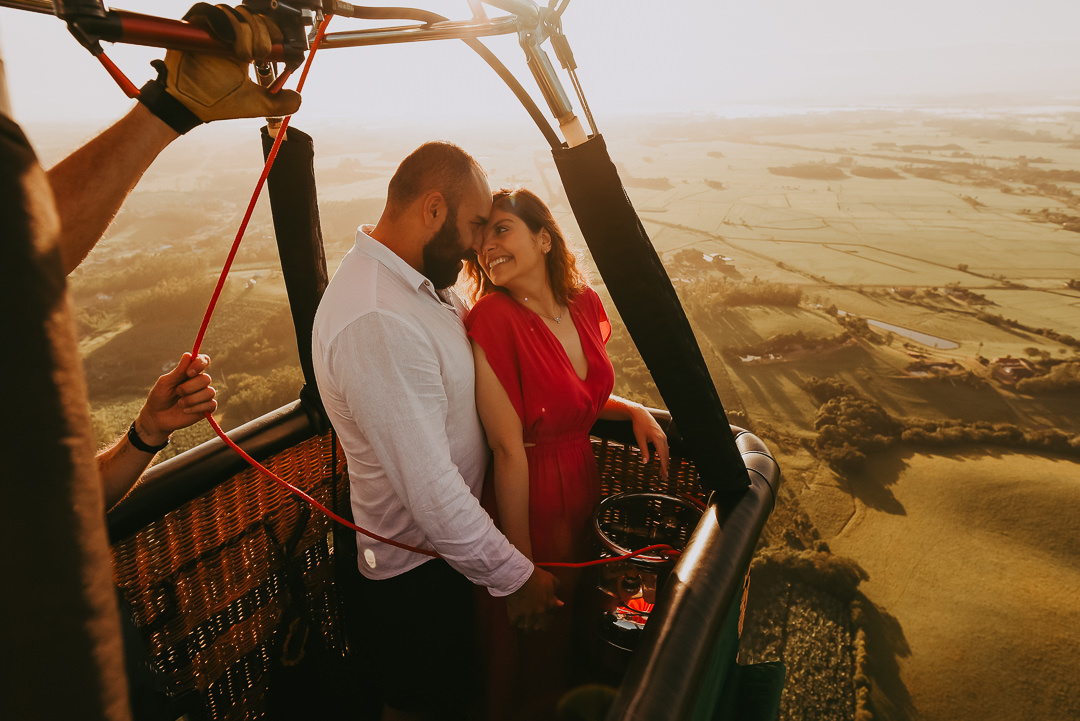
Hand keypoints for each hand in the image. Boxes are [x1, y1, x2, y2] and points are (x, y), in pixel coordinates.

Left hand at [133, 353, 217, 445]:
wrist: (157, 418)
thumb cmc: (160, 397)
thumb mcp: (166, 382)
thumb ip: (178, 371)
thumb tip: (188, 355)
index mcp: (190, 372)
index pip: (203, 361)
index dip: (201, 363)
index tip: (189, 372)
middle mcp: (199, 382)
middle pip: (206, 379)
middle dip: (189, 387)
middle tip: (177, 392)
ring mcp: (204, 395)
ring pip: (209, 392)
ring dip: (191, 399)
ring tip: (180, 403)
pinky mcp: (207, 408)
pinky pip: (211, 404)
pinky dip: (196, 408)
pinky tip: (186, 410)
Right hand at [139, 3, 300, 132]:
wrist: (188, 105)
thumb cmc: (216, 102)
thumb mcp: (257, 104)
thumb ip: (280, 102)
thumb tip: (298, 97)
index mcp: (245, 46)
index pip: (265, 26)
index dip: (274, 32)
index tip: (279, 48)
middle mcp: (230, 34)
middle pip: (253, 16)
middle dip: (262, 34)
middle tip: (260, 54)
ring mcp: (213, 29)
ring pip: (236, 13)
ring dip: (245, 31)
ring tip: (243, 55)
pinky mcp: (195, 26)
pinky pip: (209, 11)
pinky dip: (222, 21)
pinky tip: (228, 41)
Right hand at [505, 566, 562, 632]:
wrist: (520, 575)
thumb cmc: (536, 576)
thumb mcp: (551, 579)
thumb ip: (556, 590)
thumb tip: (560, 601)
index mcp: (548, 605)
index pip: (550, 619)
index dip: (547, 620)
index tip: (545, 618)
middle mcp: (538, 612)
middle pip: (538, 627)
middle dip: (537, 626)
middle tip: (535, 625)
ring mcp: (526, 614)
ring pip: (526, 627)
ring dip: (526, 626)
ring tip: (524, 624)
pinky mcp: (515, 613)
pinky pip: (514, 623)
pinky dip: (515, 622)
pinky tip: (515, 620)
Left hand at [630, 405, 669, 479]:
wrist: (641, 414)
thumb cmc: (639, 426)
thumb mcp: (640, 439)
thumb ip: (644, 451)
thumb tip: (645, 462)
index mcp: (658, 439)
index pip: (662, 456)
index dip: (664, 466)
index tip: (665, 475)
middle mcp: (663, 438)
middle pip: (666, 455)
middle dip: (665, 467)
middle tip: (664, 477)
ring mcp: (663, 436)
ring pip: (666, 452)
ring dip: (665, 462)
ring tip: (663, 472)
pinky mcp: (661, 436)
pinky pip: (665, 448)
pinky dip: (664, 456)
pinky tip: (662, 461)